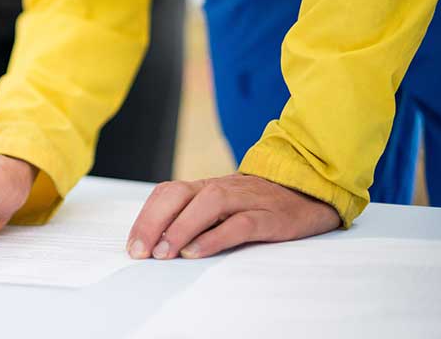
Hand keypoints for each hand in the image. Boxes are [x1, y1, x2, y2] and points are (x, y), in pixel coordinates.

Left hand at [125, 174, 340, 259]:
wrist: (308, 193)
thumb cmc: (256, 205)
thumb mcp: (222, 208)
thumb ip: (193, 219)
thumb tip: (157, 244)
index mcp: (206, 187)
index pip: (167, 193)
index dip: (146, 217)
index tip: (133, 245)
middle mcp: (221, 189)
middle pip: (179, 195)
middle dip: (153, 222)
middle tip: (140, 251)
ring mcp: (246, 200)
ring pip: (207, 205)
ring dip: (180, 229)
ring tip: (164, 253)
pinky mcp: (270, 217)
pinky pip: (240, 224)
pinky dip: (215, 237)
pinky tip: (197, 252)